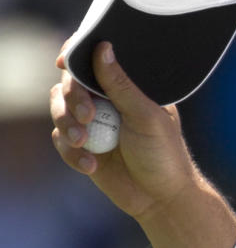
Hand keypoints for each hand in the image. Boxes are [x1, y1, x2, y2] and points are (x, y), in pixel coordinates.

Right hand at [50, 41, 235, 247]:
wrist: (162, 200)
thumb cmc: (164, 154)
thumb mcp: (146, 116)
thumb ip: (121, 84)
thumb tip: (102, 47)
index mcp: (125, 86)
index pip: (93, 60)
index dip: (74, 55)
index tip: (62, 61)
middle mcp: (105, 101)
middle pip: (69, 83)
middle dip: (72, 97)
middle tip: (87, 116)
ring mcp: (92, 124)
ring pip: (58, 110)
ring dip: (66, 123)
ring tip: (82, 141)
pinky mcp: (82, 148)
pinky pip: (61, 141)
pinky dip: (71, 152)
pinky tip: (91, 166)